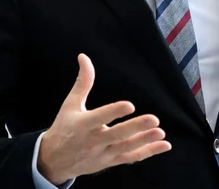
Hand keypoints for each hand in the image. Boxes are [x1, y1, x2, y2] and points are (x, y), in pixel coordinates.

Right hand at [37, 54, 171, 184]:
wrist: (54, 160)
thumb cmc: (64, 128)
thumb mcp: (70, 104)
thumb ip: (82, 82)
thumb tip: (84, 57)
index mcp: (82, 125)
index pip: (99, 117)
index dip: (113, 112)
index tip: (130, 105)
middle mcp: (93, 141)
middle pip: (116, 135)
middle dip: (135, 128)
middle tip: (153, 119)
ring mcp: (103, 154)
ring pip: (126, 148)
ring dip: (144, 141)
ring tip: (160, 132)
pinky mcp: (110, 161)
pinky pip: (131, 158)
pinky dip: (148, 152)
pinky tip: (164, 145)